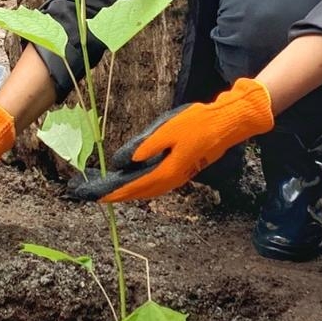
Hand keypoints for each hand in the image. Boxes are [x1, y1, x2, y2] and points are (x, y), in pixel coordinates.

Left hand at [69, 78, 272, 202]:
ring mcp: (179, 176)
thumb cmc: (197, 123)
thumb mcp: (166, 131)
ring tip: (109, 190)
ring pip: (148, 190)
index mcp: (165, 172)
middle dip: (116, 194)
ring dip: (128, 191)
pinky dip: (141, 185)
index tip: (94, 196)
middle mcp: (171, 180)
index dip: (112, 192)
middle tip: (95, 194)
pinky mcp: (183, 170)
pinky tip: (135, 180)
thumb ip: (143, 147)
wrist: (227, 124)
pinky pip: (156, 184)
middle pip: (138, 192)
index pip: (132, 187)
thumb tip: (121, 162)